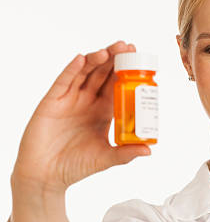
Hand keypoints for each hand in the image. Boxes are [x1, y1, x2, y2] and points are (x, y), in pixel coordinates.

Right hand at [11, 40, 150, 192]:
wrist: (47, 175)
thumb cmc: (75, 166)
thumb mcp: (106, 158)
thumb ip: (125, 153)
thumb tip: (149, 149)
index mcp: (102, 112)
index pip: (116, 87)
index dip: (126, 73)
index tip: (139, 59)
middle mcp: (87, 102)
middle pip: (102, 74)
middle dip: (115, 59)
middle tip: (128, 46)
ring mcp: (69, 99)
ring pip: (84, 73)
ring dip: (96, 60)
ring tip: (109, 50)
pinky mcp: (52, 101)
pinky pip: (63, 82)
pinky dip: (72, 70)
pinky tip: (82, 59)